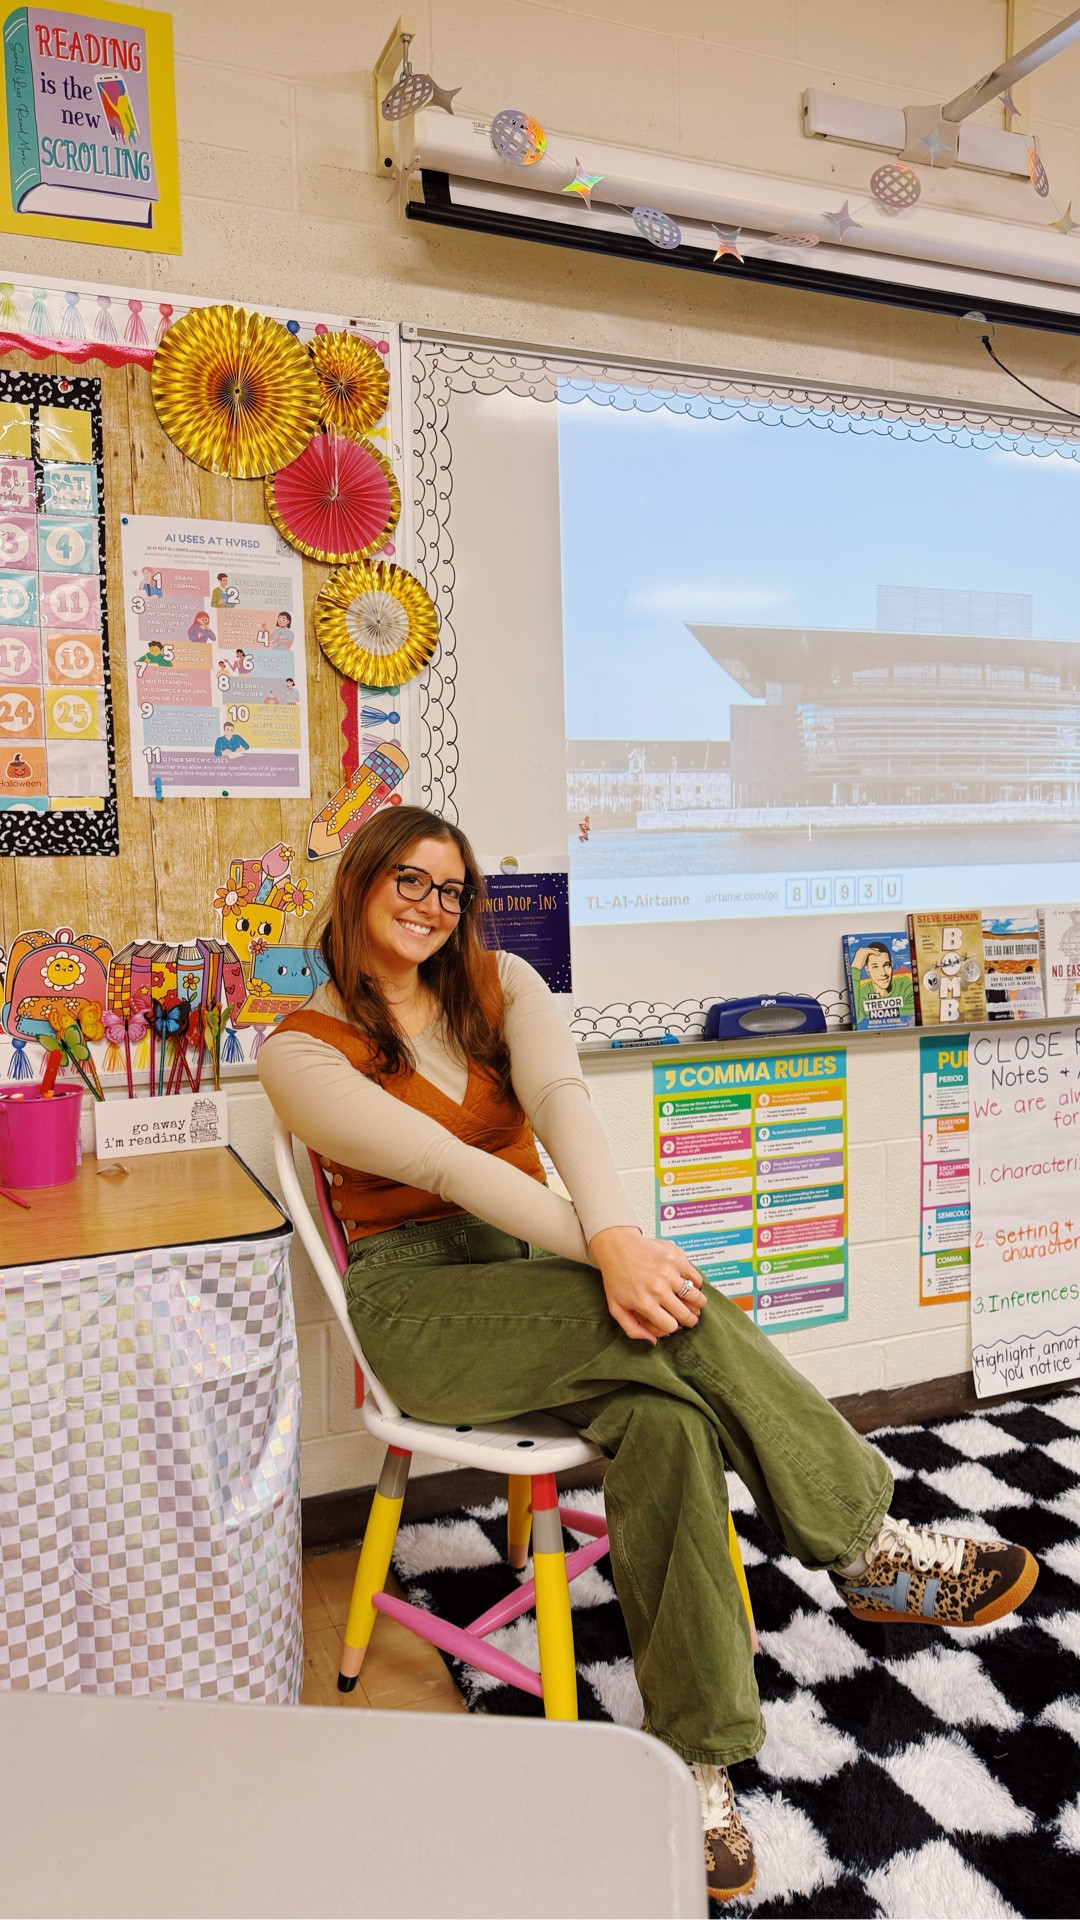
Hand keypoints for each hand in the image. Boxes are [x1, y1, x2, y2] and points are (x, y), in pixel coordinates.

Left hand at [588, 1226, 706, 1344]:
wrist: (616, 1247)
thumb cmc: (615, 1277)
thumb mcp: (616, 1308)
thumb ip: (632, 1329)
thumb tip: (653, 1341)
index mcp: (644, 1303)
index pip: (670, 1326)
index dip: (674, 1327)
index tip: (675, 1324)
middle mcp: (658, 1290)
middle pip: (686, 1314)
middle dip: (690, 1320)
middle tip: (691, 1318)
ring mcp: (669, 1273)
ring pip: (696, 1297)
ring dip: (698, 1303)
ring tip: (697, 1304)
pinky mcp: (675, 1259)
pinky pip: (696, 1277)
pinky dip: (697, 1283)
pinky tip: (692, 1285)